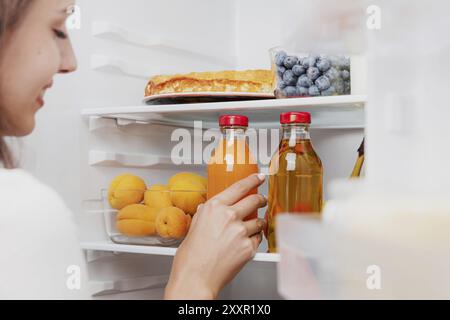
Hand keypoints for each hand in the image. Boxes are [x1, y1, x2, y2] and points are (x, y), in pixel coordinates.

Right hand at [165, 173, 266, 299]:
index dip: (252, 180)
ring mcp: (241, 232)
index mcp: (214, 208)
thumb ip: (204, 215)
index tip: (259, 177)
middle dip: (261, 199)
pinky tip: (244, 244)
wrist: (195, 278)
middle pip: (254, 200)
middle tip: (261, 200)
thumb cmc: (190, 257)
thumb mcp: (193, 227)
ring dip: (257, 223)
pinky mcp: (249, 247)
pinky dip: (254, 240)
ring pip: (259, 221)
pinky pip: (258, 239)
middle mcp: (229, 216)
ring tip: (249, 229)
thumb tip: (207, 209)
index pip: (239, 187)